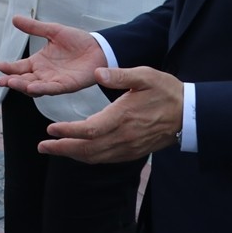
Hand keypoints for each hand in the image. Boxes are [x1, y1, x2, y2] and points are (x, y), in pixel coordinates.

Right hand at [0, 15, 105, 96]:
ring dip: (22, 86)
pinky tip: (32, 86)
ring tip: (12, 82)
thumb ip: (34, 27)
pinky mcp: (66, 85)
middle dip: (11, 81)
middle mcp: (43, 74)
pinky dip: (41, 88)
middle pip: (23, 80)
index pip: (19, 67)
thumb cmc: (77, 40)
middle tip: (0, 80)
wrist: (98, 47)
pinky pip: (51, 89)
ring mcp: (53, 81)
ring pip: (34, 87)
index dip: (8, 68)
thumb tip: (14, 18)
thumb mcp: (53, 31)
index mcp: (38, 62)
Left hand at [39, 67, 183, 163]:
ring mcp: (128, 147)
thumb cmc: (166, 92)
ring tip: (54, 150)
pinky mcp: (133, 151)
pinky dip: (89, 157)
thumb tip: (98, 73)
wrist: (189, 114)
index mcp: (123, 117)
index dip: (68, 132)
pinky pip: (106, 159)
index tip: (50, 130)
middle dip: (63, 148)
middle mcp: (123, 137)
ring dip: (73, 155)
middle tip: (42, 146)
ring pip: (95, 157)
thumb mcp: (145, 76)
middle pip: (87, 149)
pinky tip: (80, 152)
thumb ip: (120, 75)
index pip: (89, 130)